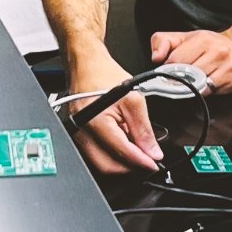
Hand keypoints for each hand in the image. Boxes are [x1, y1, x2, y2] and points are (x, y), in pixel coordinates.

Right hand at [68, 51, 163, 173]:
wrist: (87, 66)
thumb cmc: (105, 76)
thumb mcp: (134, 100)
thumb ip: (144, 129)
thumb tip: (152, 151)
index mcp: (95, 122)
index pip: (122, 152)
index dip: (141, 161)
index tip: (154, 164)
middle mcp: (81, 132)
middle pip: (107, 165)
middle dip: (130, 166)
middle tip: (148, 159)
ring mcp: (77, 135)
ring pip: (100, 163)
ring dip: (121, 161)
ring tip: (136, 147)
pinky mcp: (77, 136)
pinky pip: (94, 154)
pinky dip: (111, 154)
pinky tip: (123, 143)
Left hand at [151, 28, 231, 91]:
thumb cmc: (212, 44)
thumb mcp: (185, 37)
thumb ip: (163, 42)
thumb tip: (156, 57)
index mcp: (204, 40)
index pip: (175, 61)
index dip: (169, 68)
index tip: (171, 71)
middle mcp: (220, 52)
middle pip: (188, 76)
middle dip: (183, 79)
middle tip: (186, 76)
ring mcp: (230, 67)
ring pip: (201, 88)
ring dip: (196, 86)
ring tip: (200, 78)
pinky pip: (215, 93)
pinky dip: (211, 91)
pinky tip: (214, 81)